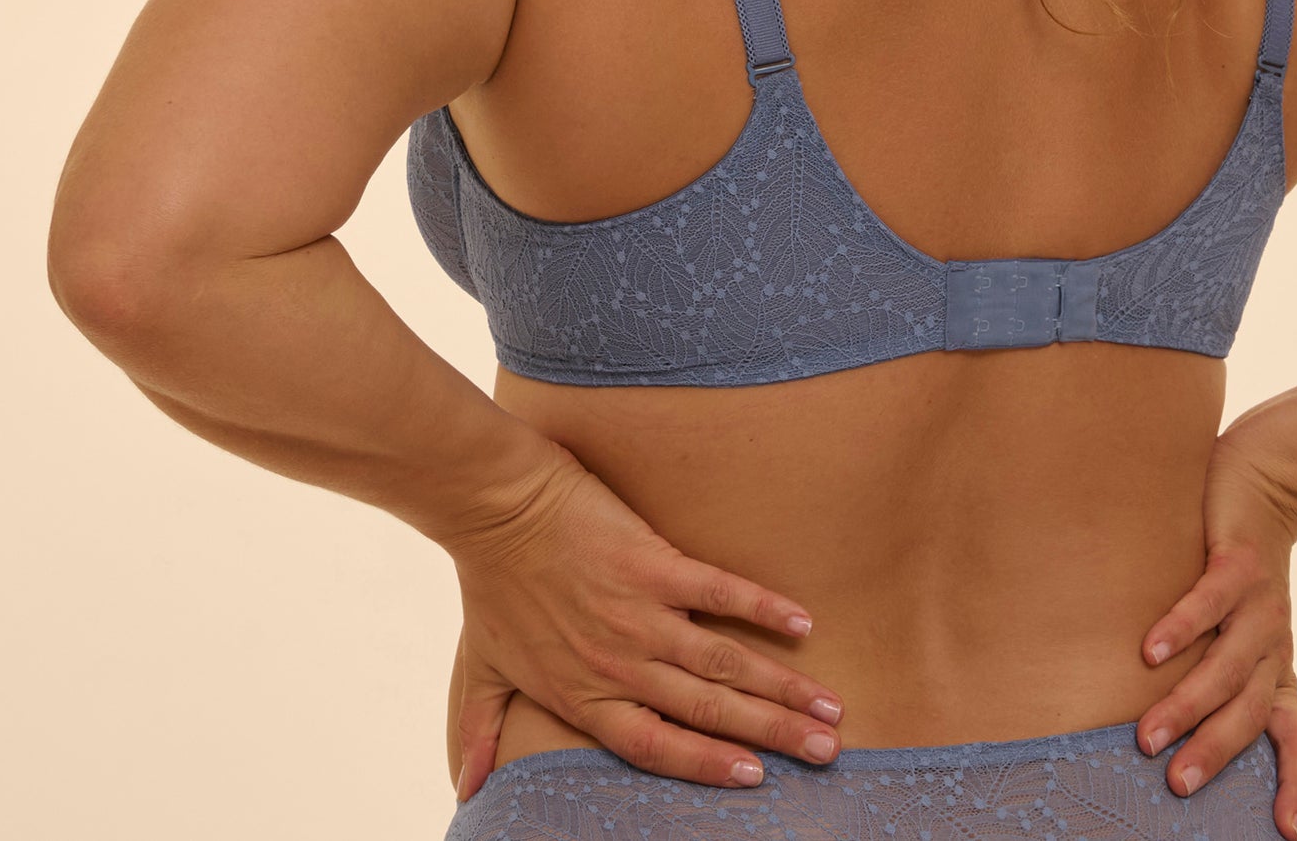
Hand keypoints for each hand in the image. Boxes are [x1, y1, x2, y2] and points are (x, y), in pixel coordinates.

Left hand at [441, 437, 848, 801]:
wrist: (496, 507)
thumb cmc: (489, 586)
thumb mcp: (481, 670)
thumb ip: (477, 730)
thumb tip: (467, 789)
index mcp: (583, 695)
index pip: (657, 746)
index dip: (707, 764)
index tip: (757, 778)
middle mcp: (619, 663)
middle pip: (709, 710)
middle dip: (773, 734)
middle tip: (827, 751)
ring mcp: (640, 613)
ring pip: (725, 661)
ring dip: (782, 686)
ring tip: (829, 706)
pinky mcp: (653, 563)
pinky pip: (720, 591)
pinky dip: (763, 608)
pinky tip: (802, 622)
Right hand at [1133, 432, 1296, 839]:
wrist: (1266, 477)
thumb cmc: (1235, 562)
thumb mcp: (1235, 625)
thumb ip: (1214, 667)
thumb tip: (1165, 720)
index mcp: (1275, 667)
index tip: (1288, 833)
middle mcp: (1274, 643)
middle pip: (1250, 712)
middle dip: (1215, 751)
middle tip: (1177, 785)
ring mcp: (1261, 603)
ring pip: (1228, 665)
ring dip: (1188, 703)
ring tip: (1149, 736)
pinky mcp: (1241, 561)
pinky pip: (1209, 601)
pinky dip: (1181, 627)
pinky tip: (1149, 650)